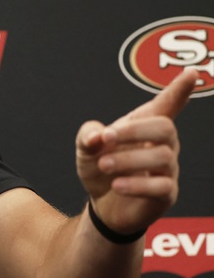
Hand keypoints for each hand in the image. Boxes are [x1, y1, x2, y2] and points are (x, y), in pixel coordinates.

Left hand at [75, 69, 196, 235]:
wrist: (101, 204)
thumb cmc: (100, 167)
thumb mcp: (85, 148)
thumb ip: (87, 135)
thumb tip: (98, 136)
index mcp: (144, 126)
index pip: (167, 105)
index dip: (179, 90)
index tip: (191, 73)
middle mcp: (163, 145)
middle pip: (165, 128)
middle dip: (134, 131)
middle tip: (105, 139)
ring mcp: (168, 170)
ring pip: (163, 157)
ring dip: (128, 159)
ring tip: (103, 165)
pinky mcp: (166, 194)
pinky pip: (161, 186)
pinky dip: (137, 184)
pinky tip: (117, 185)